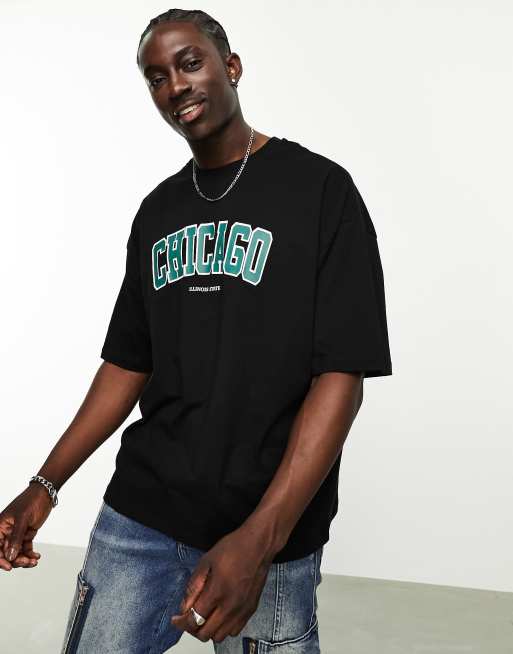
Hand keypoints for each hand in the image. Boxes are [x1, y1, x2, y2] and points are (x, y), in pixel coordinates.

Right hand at [0, 484, 52, 571]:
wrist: (45, 494)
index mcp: (0, 526)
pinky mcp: (26, 535)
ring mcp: (16, 534)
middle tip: (27, 562)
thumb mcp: (23, 519)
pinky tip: (36, 557)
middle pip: (6, 553)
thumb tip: (10, 556)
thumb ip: (16, 538)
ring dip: (24, 559)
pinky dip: (30, 554)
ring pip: (16, 553)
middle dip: (15, 560)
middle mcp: (6, 532)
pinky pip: (25, 549)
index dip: (0, 559)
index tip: (9, 567)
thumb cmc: (31, 501)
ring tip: (33, 561)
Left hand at [170, 525, 274, 643]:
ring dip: (209, 630)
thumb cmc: (233, 548)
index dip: (181, 623)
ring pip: (220, 636)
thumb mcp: (206, 561)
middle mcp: (231, 605)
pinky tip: (220, 615)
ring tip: (204, 617)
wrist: (258, 545)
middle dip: (192, 628)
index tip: (176, 619)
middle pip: (205, 633)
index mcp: (217, 591)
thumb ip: (194, 586)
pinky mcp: (251, 609)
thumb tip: (184, 607)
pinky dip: (224, 628)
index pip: (194, 619)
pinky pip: (234, 631)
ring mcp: (242, 609)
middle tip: (188, 618)